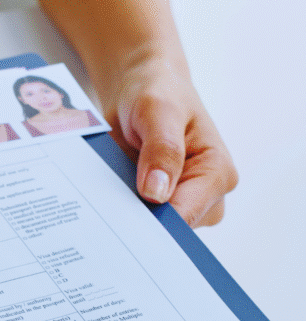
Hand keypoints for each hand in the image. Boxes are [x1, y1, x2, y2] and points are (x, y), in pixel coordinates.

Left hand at [101, 53, 237, 227]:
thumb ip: (162, 149)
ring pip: (152, 230)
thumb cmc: (158, 92)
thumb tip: (156, 193)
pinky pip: (139, 222)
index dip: (152, 225)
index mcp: (217, 173)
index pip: (185, 216)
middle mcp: (206, 196)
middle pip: (170, 230)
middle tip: (104, 211)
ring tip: (105, 198)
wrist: (141, 89)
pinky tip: (105, 201)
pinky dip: (121, 213)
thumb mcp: (158, 110)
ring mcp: (183, 204)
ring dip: (126, 218)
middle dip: (138, 224)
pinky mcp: (160, 206)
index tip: (120, 223)